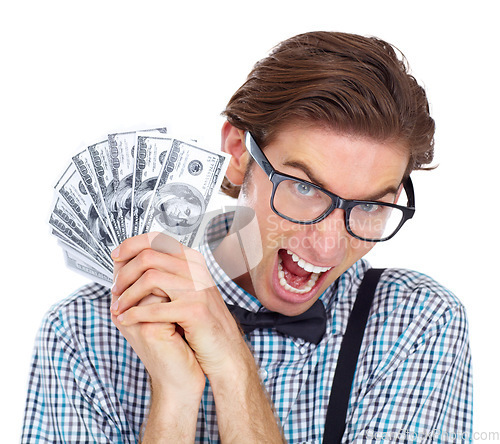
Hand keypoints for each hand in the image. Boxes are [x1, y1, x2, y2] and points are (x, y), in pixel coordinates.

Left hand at [110, 232, 246, 381]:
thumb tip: (131, 259)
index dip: (131, 245)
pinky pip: (155, 308)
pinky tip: (126, 320)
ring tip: (118, 308)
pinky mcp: (195, 310)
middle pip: (148, 257)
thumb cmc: (201, 322)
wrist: (225, 350)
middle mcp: (196, 269)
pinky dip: (134, 314)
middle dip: (124, 274)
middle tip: (115, 290)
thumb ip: (166, 272)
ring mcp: (198, 288)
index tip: (115, 256)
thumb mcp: (186, 289)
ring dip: (127, 295)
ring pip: (149, 279)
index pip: (156, 239)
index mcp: (192, 260)